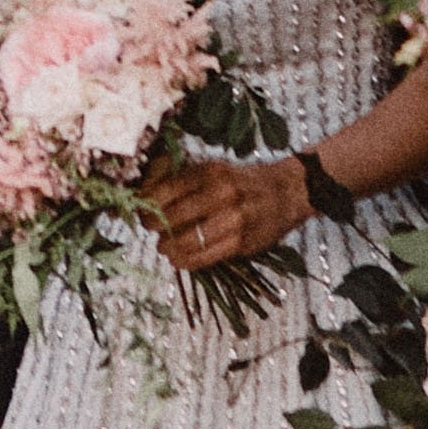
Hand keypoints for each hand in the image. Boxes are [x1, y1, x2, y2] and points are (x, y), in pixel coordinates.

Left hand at [145, 148, 314, 277]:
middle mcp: (222, 192)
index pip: (166, 188)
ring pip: (187, 240)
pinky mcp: (242, 242)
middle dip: (155, 226)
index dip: (147, 203)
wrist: (286, 191)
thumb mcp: (213, 166)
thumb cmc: (240, 180)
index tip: (141, 209)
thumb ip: (179, 174)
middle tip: (151, 229)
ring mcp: (234, 219)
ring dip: (168, 247)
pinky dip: (186, 261)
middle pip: (173, 215)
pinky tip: (178, 260)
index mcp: (211, 171)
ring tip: (164, 247)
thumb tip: (143, 189)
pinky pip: (205, 257)